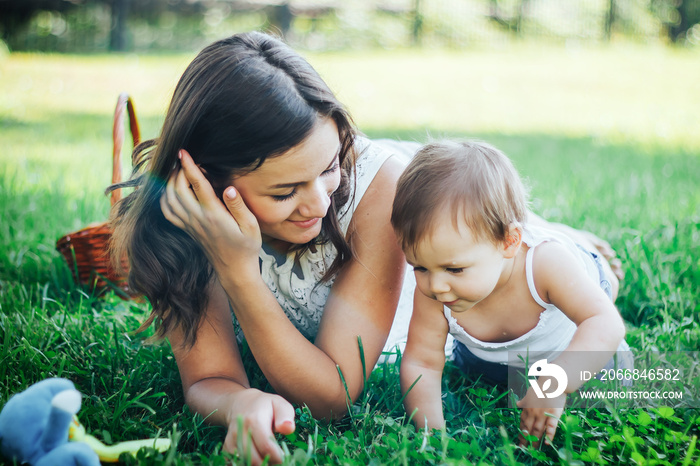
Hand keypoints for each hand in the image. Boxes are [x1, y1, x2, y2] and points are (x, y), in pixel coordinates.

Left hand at [160, 149, 261, 274]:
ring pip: (169, 200)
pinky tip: (170, 190)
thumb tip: (229, 188)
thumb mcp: (251, 226)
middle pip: (178, 189)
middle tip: (184, 159)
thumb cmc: (247, 247)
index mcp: (214, 215)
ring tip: (177, 171)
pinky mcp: (188, 230)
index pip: (197, 185)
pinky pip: (169, 212)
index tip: (183, 152)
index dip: (189, 166)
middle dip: (177, 171)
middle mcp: (198, 219)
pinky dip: (165, 198)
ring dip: (169, 183)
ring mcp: (190, 225)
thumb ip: (239, 206)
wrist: (235, 270)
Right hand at [224, 389, 295, 464]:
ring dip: (259, 465)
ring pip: (245, 463)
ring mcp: (231, 440)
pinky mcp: (226, 448)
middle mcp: (240, 431)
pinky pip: (237, 462)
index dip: (278, 457)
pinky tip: (257, 458)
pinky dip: (247, 463)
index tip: (285, 457)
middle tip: (277, 460)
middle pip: (254, 460)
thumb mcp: (279, 404)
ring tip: (268, 458)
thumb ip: (286, 416)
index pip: (266, 447)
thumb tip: (288, 428)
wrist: (242, 403)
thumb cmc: (266, 405)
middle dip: (268, 464)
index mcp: (254, 420)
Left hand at [516, 387, 564, 447]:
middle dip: (525, 439)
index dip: (521, 432)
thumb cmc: (542, 386)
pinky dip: (549, 435)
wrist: (553, 381)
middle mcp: (533, 412)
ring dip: (534, 440)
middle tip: (523, 448)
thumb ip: (524, 400)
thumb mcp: (529, 393)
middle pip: (528, 428)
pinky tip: (547, 442)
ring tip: (532, 449)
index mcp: (527, 408)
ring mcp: (543, 413)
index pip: (522, 422)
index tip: (519, 439)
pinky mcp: (553, 414)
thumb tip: (517, 403)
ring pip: (537, 429)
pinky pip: (551, 426)